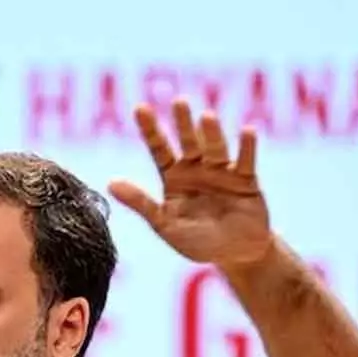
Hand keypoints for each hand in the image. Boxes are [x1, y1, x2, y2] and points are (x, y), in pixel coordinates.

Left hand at [108, 98, 274, 268]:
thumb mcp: (165, 224)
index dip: (150, 129)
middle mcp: (197, 169)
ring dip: (211, 133)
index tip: (139, 108)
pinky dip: (247, 147)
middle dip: (183, 123)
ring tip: (207, 117)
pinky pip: (245, 161)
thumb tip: (109, 183)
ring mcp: (222, 172)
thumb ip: (141, 203)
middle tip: (178, 102)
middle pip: (188, 142)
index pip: (159, 149)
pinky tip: (248, 131)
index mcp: (175, 177)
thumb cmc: (197, 241)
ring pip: (215, 148)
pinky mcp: (246, 180)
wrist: (235, 254)